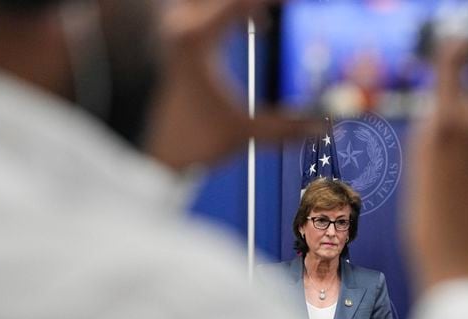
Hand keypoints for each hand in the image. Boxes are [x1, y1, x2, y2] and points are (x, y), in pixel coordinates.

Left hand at [145, 0, 319, 170]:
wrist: (146, 155)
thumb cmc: (188, 142)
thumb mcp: (244, 132)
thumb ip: (287, 128)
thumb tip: (322, 126)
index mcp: (196, 38)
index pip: (241, 1)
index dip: (274, 0)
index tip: (297, 4)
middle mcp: (178, 25)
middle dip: (254, 3)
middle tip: (282, 9)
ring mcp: (172, 30)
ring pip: (208, 4)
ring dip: (240, 8)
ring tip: (271, 16)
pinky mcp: (173, 42)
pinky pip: (202, 11)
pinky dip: (230, 12)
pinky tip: (256, 26)